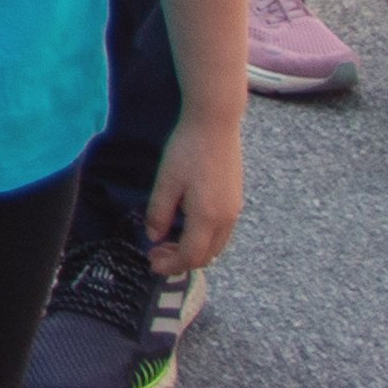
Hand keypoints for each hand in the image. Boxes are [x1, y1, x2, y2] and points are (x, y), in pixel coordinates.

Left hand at [145, 115, 244, 277]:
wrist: (216, 123)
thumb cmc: (188, 149)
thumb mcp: (166, 181)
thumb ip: (159, 212)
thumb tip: (154, 237)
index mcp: (208, 217)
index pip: (191, 256)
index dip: (170, 265)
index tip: (151, 262)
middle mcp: (226, 219)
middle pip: (206, 256)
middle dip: (181, 261)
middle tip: (156, 252)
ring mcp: (235, 209)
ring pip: (216, 245)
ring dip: (193, 250)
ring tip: (168, 240)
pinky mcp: (236, 199)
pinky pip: (221, 231)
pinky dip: (203, 237)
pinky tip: (185, 224)